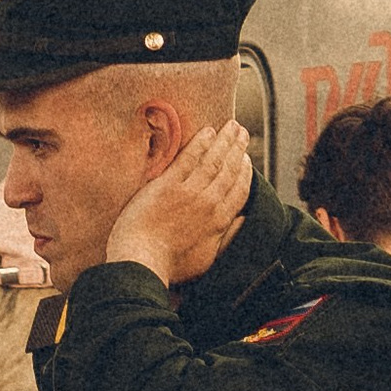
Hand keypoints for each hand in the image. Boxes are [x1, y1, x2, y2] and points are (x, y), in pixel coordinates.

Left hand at [105, 120, 252, 287]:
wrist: (143, 261)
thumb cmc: (171, 264)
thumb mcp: (207, 257)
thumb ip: (227, 236)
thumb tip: (242, 220)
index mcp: (219, 221)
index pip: (239, 190)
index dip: (245, 172)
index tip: (247, 159)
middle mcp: (209, 203)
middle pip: (229, 170)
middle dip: (238, 149)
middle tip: (242, 132)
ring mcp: (189, 192)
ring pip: (214, 160)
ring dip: (225, 140)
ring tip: (232, 125)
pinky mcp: (168, 185)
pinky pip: (189, 158)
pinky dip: (201, 143)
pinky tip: (208, 132)